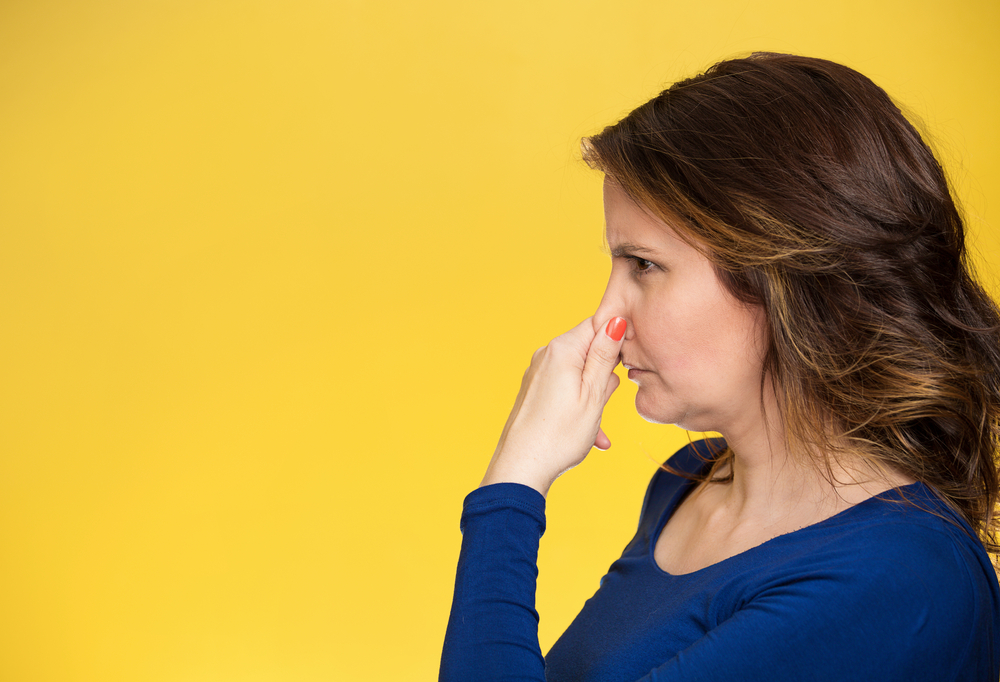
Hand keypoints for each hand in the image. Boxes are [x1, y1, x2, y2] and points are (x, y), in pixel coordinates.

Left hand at [479, 316, 626, 496]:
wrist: (520, 468)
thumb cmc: (559, 435)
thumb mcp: (593, 394)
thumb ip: (605, 355)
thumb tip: (616, 321)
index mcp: (562, 349)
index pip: (598, 324)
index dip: (618, 340)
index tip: (628, 362)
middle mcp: (545, 355)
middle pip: (589, 351)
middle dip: (604, 374)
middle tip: (606, 401)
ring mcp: (537, 373)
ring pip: (579, 375)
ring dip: (593, 397)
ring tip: (595, 427)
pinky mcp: (534, 391)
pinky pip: (565, 390)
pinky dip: (578, 407)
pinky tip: (589, 435)